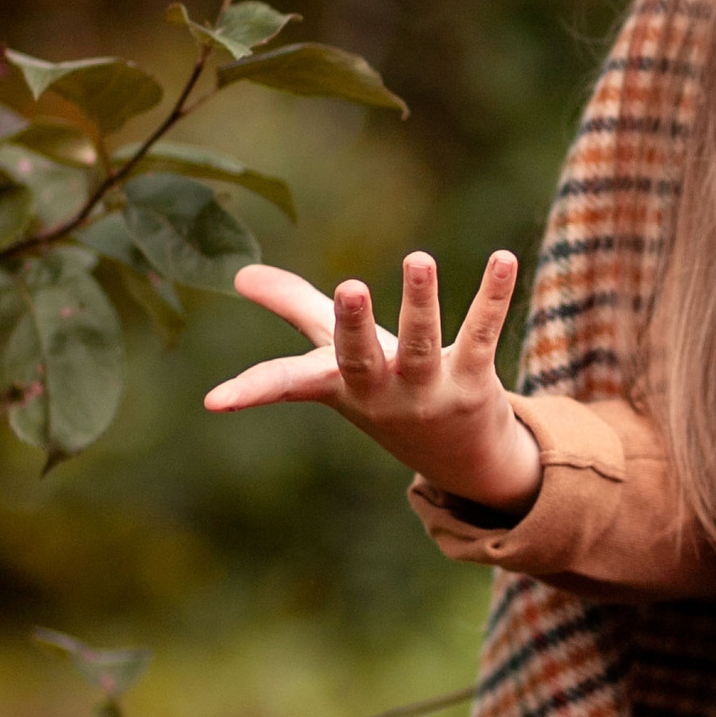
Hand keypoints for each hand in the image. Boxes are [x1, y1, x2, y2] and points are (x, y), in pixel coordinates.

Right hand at [203, 252, 542, 510]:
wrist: (459, 457)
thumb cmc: (385, 390)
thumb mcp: (336, 356)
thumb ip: (294, 309)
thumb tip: (239, 274)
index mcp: (340, 384)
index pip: (287, 385)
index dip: (250, 391)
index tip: (213, 401)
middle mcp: (381, 392)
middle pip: (361, 357)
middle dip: (353, 325)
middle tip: (348, 288)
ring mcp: (429, 391)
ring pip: (425, 343)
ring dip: (421, 301)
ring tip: (419, 258)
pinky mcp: (476, 382)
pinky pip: (482, 335)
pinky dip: (493, 296)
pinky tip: (503, 259)